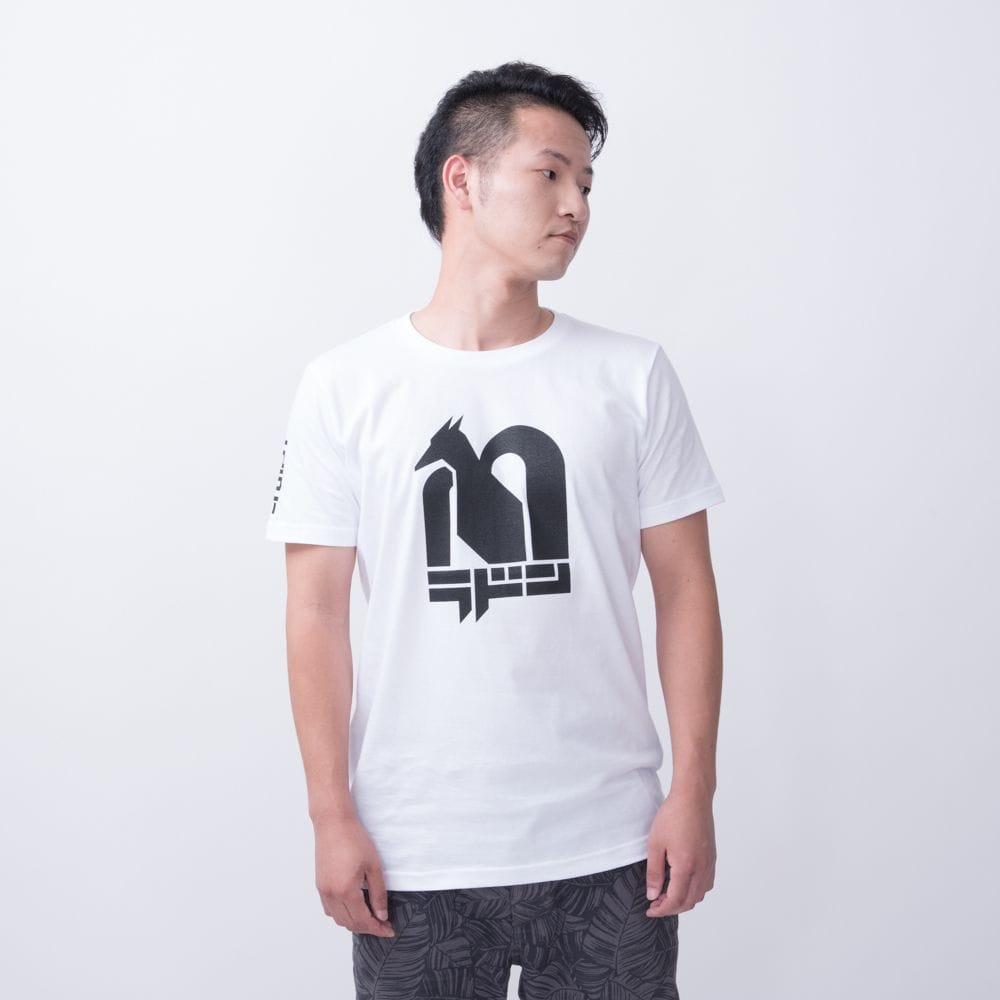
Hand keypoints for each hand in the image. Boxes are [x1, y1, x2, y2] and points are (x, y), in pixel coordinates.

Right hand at [313, 813, 395, 936]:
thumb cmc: (355, 840)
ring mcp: (323, 891)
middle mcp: (331, 895)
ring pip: (338, 919)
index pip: (363, 921)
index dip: (377, 929)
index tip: (389, 931)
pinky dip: (342, 914)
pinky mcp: (320, 885)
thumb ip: (378, 894)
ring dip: (354, 922)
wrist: (333, 823)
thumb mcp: (374, 866)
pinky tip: (353, 908)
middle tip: (383, 924)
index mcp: (346, 891)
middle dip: (368, 928)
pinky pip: (330, 909)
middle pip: (350, 924)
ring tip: (370, 917)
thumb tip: (381, 916)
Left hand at [645, 787, 715, 916]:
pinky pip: (706, 884)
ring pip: (700, 895)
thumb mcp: (655, 844)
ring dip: (684, 900)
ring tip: (667, 894)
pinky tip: (682, 883)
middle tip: (655, 904)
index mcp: (686, 867)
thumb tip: (652, 895)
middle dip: (671, 908)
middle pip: (689, 902)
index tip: (649, 910)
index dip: (661, 909)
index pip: (675, 900)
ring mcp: (709, 864)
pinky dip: (695, 891)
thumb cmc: (672, 817)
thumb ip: (654, 872)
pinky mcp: (712, 858)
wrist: (693, 798)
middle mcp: (701, 869)